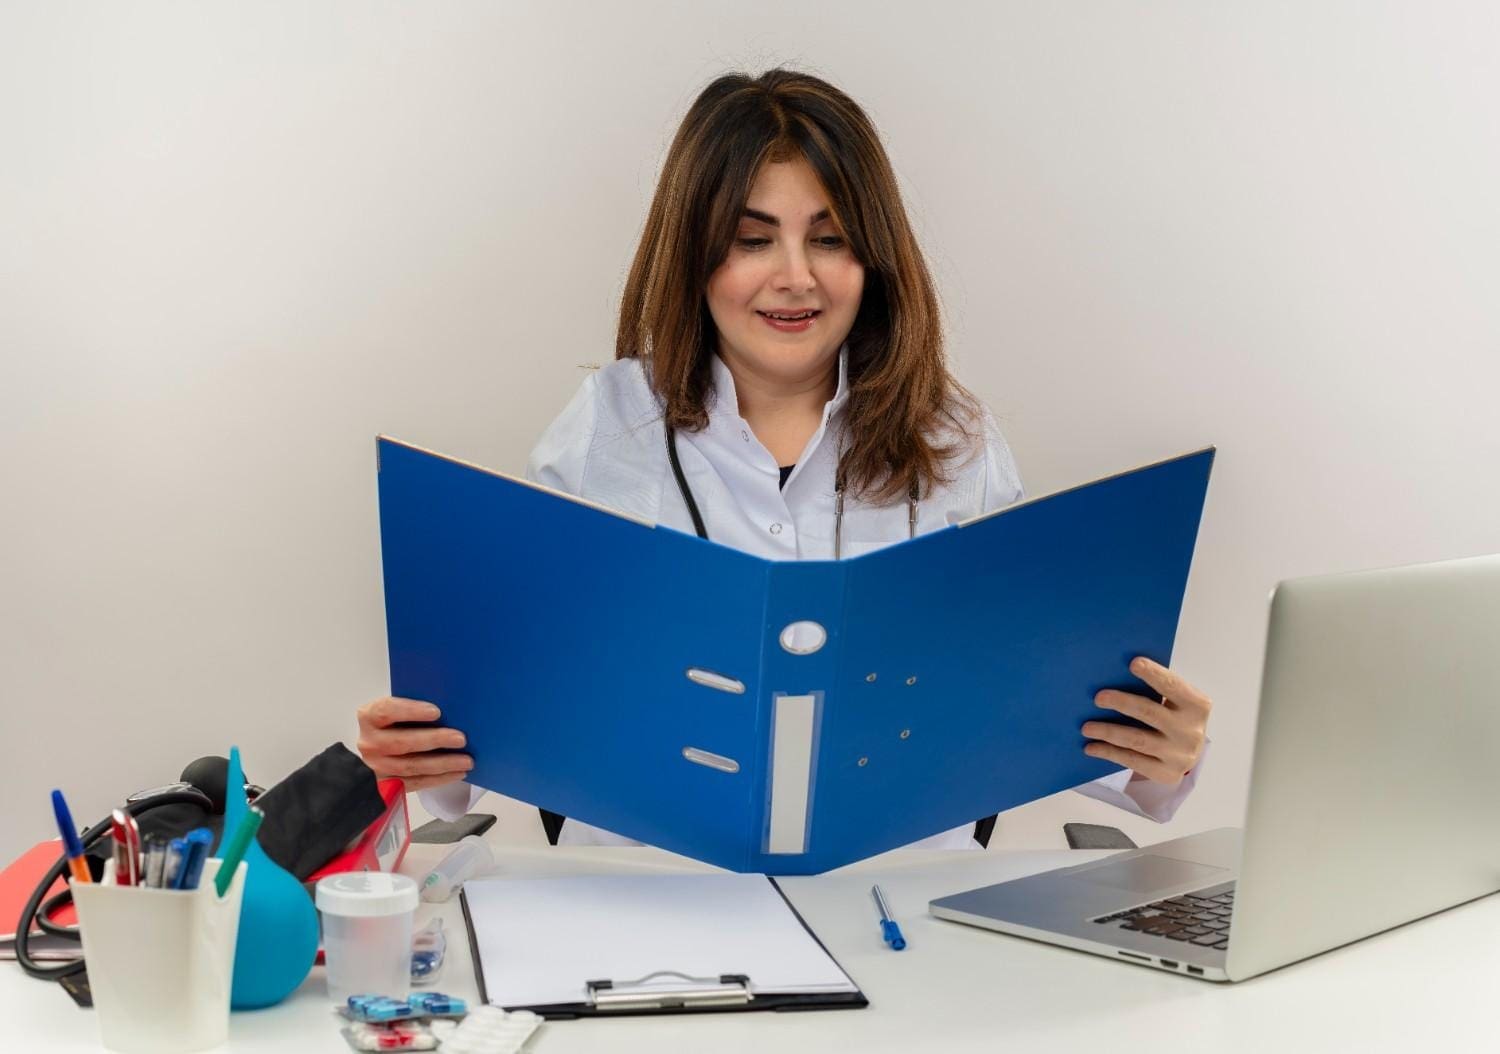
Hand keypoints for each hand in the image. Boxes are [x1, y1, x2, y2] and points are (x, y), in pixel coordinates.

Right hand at [355, 696, 473, 790]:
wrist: (379, 751)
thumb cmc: (396, 724)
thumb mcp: (397, 711)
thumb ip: (414, 708)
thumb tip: (450, 709)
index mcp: (369, 717)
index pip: (387, 711)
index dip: (411, 711)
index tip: (436, 711)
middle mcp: (370, 742)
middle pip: (402, 742)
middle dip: (434, 740)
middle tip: (460, 739)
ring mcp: (377, 766)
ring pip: (411, 766)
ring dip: (442, 764)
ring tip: (466, 760)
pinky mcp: (387, 786)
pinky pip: (415, 783)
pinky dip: (439, 779)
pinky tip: (457, 773)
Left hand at [1081, 656, 1210, 785]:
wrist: (1188, 753)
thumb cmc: (1175, 717)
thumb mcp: (1176, 702)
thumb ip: (1157, 690)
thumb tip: (1115, 674)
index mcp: (1197, 705)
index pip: (1173, 686)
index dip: (1154, 674)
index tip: (1133, 663)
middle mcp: (1191, 731)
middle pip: (1150, 712)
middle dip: (1122, 703)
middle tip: (1098, 698)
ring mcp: (1180, 755)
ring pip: (1137, 740)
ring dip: (1109, 732)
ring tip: (1086, 727)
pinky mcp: (1167, 773)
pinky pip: (1132, 761)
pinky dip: (1109, 752)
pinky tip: (1091, 747)